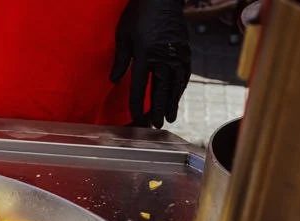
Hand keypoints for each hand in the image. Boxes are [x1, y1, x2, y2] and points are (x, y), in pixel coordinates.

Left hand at [110, 0, 191, 128]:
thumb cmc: (138, 14)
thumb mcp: (123, 35)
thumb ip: (120, 60)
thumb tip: (113, 81)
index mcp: (145, 54)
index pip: (139, 87)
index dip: (137, 105)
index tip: (136, 118)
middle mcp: (163, 56)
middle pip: (161, 90)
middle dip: (158, 110)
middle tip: (157, 126)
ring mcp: (177, 53)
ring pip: (176, 84)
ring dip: (172, 102)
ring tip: (169, 117)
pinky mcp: (186, 49)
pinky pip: (185, 73)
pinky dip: (181, 87)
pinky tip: (178, 96)